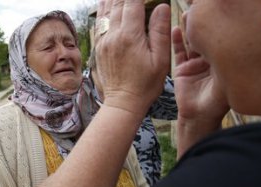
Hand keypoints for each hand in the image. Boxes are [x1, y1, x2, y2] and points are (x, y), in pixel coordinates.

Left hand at [94, 0, 170, 114]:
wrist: (123, 102)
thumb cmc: (146, 84)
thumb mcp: (160, 59)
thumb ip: (160, 31)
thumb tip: (162, 6)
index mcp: (130, 36)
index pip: (133, 3)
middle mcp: (113, 35)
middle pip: (117, 3)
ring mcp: (103, 41)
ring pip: (105, 11)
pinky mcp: (99, 47)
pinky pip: (99, 22)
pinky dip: (103, 10)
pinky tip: (107, 4)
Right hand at [172, 26, 228, 156]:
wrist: (198, 117)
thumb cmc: (214, 103)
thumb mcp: (222, 81)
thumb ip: (220, 64)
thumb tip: (220, 43)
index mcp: (222, 63)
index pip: (219, 41)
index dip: (214, 28)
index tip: (209, 17)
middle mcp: (209, 62)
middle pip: (205, 39)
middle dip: (201, 26)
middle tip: (196, 12)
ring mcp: (195, 65)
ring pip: (191, 43)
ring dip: (189, 29)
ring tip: (186, 16)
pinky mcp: (182, 69)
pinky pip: (179, 52)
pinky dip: (176, 41)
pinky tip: (174, 30)